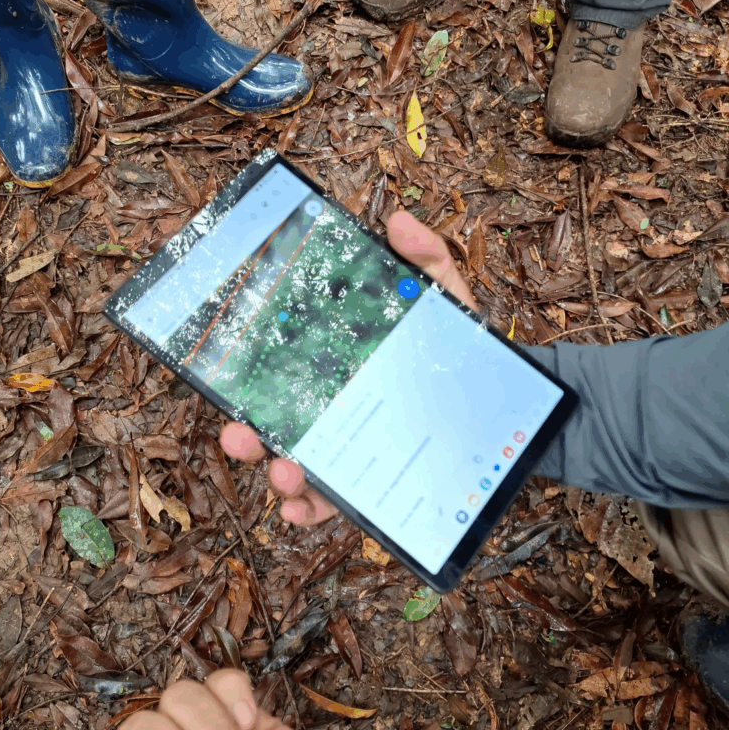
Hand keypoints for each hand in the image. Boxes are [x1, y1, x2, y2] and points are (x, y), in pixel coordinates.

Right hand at [220, 210, 477, 525]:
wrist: (505, 404)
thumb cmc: (461, 351)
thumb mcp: (444, 300)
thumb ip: (425, 258)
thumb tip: (396, 220)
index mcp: (336, 368)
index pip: (282, 373)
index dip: (247, 379)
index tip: (225, 379)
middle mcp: (333, 410)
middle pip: (277, 426)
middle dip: (249, 436)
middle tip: (239, 435)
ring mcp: (349, 450)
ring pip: (299, 468)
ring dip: (278, 475)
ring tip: (284, 474)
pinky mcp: (370, 484)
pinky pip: (333, 503)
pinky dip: (311, 510)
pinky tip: (299, 509)